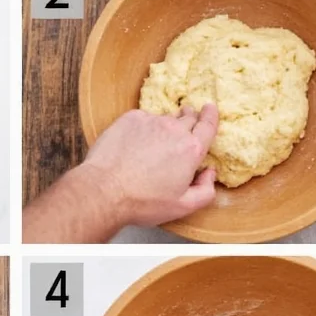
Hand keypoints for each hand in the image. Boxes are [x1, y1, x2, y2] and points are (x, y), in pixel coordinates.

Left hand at [82, 105, 218, 226]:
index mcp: (191, 150)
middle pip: (188, 118)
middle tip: (182, 130)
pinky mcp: (130, 119)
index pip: (208, 125)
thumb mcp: (182, 207)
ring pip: (164, 118)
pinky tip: (134, 144)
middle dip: (189, 120)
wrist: (104, 190)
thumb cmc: (142, 202)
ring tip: (153, 145)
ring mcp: (151, 121)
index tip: (210, 108)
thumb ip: (206, 191)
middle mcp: (174, 130)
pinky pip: (143, 118)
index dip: (211, 115)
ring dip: (164, 127)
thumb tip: (210, 173)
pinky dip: (143, 127)